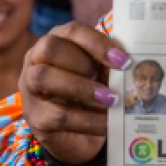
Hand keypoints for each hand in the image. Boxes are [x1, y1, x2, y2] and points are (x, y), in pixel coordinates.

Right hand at [19, 22, 128, 165]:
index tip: (124, 60)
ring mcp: (29, 87)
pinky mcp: (34, 115)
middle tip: (110, 82)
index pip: (73, 31)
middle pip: (50, 47)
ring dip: (82, 88)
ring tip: (110, 101)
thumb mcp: (101, 76)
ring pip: (44, 77)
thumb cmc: (90, 94)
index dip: (98, 43)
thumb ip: (111, 66)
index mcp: (58, 41)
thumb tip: (135, 65)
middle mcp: (37, 59)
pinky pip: (57, 115)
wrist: (76, 135)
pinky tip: (107, 124)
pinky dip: (87, 120)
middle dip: (82, 62)